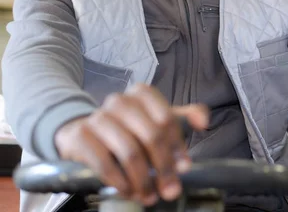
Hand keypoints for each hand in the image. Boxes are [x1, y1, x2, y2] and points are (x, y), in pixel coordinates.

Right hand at [54, 83, 209, 205]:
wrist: (82, 130)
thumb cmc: (127, 127)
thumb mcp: (155, 118)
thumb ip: (182, 117)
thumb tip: (204, 121)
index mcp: (142, 94)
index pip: (167, 119)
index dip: (178, 146)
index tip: (184, 167)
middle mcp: (120, 101)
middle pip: (151, 136)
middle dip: (164, 168)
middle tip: (170, 189)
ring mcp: (98, 117)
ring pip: (130, 152)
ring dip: (143, 180)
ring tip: (150, 195)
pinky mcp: (81, 136)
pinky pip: (105, 164)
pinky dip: (120, 182)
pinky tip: (128, 191)